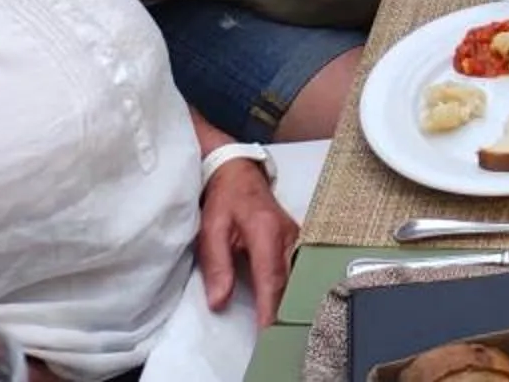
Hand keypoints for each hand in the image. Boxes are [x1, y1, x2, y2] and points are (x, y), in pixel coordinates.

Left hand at [197, 160, 297, 327]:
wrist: (238, 173)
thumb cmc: (224, 199)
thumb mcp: (211, 229)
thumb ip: (217, 265)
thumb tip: (220, 301)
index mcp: (265, 230)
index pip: (271, 277)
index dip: (270, 307)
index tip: (267, 330)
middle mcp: (288, 235)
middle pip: (290, 281)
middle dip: (283, 310)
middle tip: (275, 336)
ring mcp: (296, 237)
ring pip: (297, 277)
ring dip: (289, 301)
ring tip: (280, 325)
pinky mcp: (296, 241)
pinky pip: (297, 269)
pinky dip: (291, 289)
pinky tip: (285, 305)